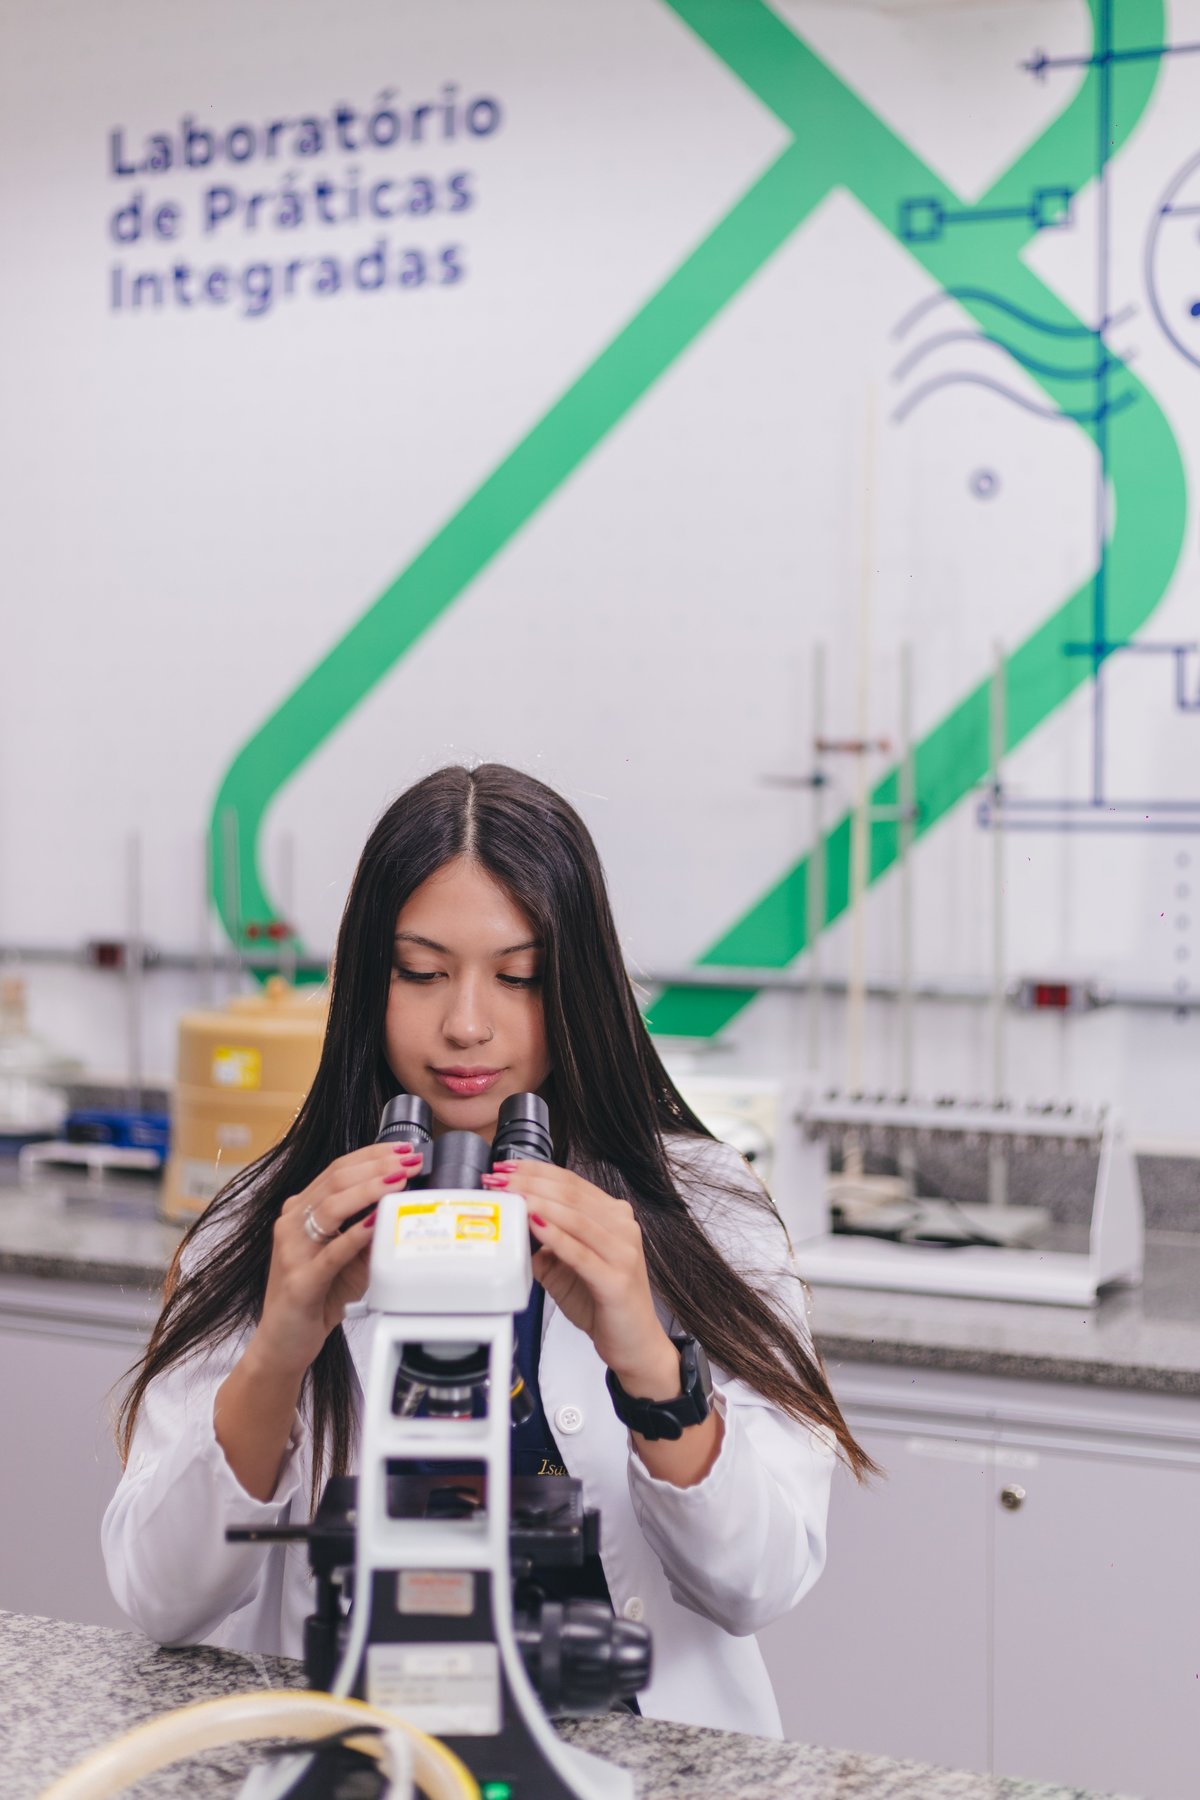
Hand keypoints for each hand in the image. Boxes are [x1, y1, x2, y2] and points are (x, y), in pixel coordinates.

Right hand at [251, 1143, 423, 1380]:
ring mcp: (292, 1250)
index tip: (404, 1149)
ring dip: (370, 1190)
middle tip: (410, 1160)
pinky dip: (355, 1235)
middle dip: (378, 1166)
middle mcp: (292, 1223)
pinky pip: (331, 1252)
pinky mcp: (300, 1280)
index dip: (373, 1155)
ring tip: (398, 1181)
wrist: (283, 1342)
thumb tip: (403, 1204)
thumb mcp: (347, 1257)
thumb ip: (368, 1230)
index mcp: (301, 1211)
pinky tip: (376, 1223)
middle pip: (336, 1179)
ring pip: (331, 1207)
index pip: (338, 1169)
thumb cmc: (317, 1296)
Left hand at [485, 1161, 680, 1399]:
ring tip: (512, 1196)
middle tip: (499, 1179)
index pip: (571, 1182)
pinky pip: (581, 1253)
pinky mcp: (616, 1279)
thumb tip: (512, 1221)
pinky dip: (555, 1237)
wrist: (633, 1342)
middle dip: (530, 1183)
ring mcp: (623, 1252)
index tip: (506, 1167)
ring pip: (576, 1218)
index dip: (536, 1171)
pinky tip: (534, 1225)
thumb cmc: (602, 1302)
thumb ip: (545, 1241)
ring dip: (539, 1203)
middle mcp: (623, 1227)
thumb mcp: (568, 1264)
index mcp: (613, 1216)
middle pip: (571, 1194)